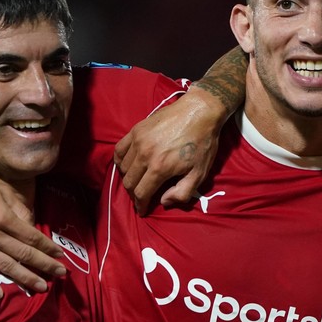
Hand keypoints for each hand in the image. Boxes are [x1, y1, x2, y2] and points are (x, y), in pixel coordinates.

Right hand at [0, 165, 63, 292]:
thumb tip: (34, 229)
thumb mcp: (4, 192)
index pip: (32, 237)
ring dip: (27, 278)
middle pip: (24, 255)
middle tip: (61, 273)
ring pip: (7, 266)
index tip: (60, 254)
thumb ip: (22, 211)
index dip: (48, 247)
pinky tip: (1, 295)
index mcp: (2, 219)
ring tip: (43, 286)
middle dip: (45, 265)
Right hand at [113, 87, 221, 213]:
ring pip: (123, 167)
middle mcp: (145, 155)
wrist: (199, 111)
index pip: (141, 193)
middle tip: (141, 197)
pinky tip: (127, 165)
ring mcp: (138, 140)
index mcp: (160, 168)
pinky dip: (120, 160)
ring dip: (128, 178)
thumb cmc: (202, 143)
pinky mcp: (136, 129)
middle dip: (134, 194)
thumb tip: (163, 202)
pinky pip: (119, 149)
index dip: (140, 205)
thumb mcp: (200, 173)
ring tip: (137, 181)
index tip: (142, 210)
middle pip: (129, 182)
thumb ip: (182, 192)